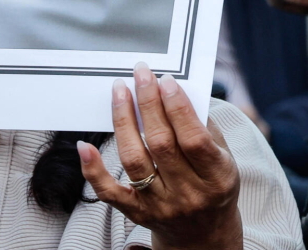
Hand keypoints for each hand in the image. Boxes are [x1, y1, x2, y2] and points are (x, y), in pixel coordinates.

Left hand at [79, 63, 241, 249]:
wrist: (204, 234)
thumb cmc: (213, 185)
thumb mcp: (223, 157)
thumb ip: (204, 126)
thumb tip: (176, 90)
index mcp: (217, 178)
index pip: (194, 139)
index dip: (177, 107)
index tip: (165, 80)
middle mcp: (188, 194)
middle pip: (161, 144)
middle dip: (148, 102)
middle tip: (141, 74)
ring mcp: (160, 206)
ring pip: (134, 159)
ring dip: (123, 120)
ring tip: (120, 90)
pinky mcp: (136, 213)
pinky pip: (109, 192)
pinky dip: (94, 169)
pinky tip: (84, 145)